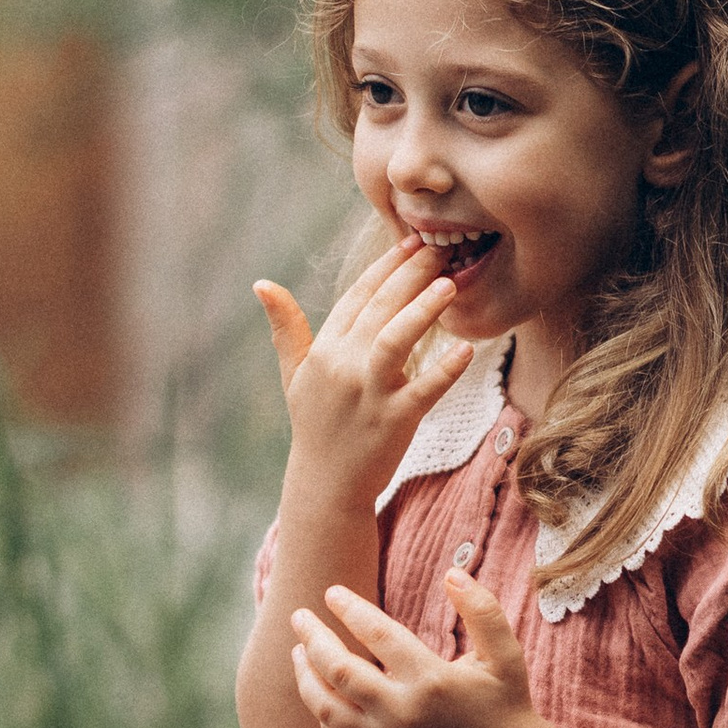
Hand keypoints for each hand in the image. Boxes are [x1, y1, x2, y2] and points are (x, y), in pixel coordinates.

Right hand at [253, 239, 471, 508]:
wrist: (326, 485)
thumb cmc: (316, 425)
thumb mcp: (295, 374)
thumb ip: (286, 327)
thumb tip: (262, 284)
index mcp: (325, 349)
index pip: (358, 296)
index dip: (386, 266)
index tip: (411, 242)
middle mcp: (344, 365)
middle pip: (381, 308)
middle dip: (411, 273)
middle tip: (441, 246)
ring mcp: (369, 393)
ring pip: (397, 340)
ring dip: (423, 309)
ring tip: (450, 284)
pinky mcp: (394, 420)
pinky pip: (424, 390)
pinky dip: (444, 370)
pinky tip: (465, 350)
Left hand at [289, 572, 541, 727]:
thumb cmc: (507, 704)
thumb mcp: (505, 654)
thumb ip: (482, 609)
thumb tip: (452, 574)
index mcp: (430, 679)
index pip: (376, 633)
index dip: (349, 608)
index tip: (331, 592)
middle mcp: (402, 713)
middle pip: (338, 668)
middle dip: (312, 637)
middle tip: (298, 616)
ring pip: (326, 706)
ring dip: (305, 676)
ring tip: (297, 652)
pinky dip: (322, 712)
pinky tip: (320, 691)